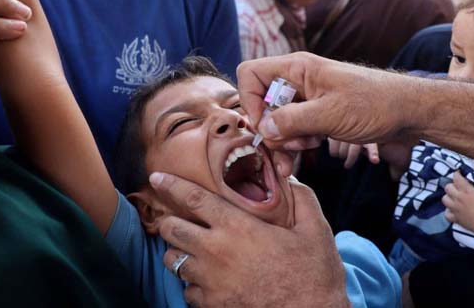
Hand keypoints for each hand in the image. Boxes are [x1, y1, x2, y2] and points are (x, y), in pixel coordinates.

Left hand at [152, 173, 348, 307]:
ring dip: (178, 252)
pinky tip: (208, 280)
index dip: (172, 185)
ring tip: (191, 250)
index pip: (194, 199)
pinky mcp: (211, 305)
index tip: (157, 178)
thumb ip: (302, 198)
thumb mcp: (315, 230)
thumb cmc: (314, 274)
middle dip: (169, 220)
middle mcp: (216, 252)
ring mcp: (210, 282)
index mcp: (238, 227)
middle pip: (172, 229)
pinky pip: (187, 290)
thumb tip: (292, 179)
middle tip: (176, 218)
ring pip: (173, 261)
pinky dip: (192, 283)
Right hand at [238, 53, 416, 174]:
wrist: (410, 112)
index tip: (265, 126)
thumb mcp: (330, 114)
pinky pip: (294, 128)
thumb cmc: (375, 104)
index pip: (250, 74)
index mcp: (298, 68)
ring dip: (284, 140)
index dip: (250, 101)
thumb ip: (292, 121)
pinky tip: (312, 149)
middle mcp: (299, 80)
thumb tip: (262, 130)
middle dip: (270, 130)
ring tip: (305, 151)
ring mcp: (308, 97)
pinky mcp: (318, 114)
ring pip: (277, 119)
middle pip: (262, 102)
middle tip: (289, 148)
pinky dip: (297, 142)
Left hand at [442, 172, 473, 233]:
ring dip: (448, 196)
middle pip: (448, 188)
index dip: (457, 173)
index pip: (457, 178)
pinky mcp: (457, 220)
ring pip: (444, 200)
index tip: (460, 173)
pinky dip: (448, 211)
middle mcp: (459, 199)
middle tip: (459, 186)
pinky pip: (447, 214)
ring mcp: (457, 210)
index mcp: (467, 191)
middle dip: (452, 184)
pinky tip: (454, 209)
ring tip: (455, 197)